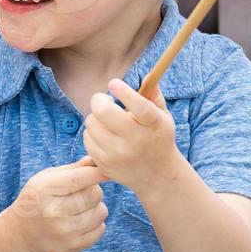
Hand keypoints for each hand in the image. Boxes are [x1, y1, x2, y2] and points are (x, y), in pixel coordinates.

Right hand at [5, 156, 108, 251]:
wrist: (23, 234)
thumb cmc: (37, 199)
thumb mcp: (45, 179)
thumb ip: (72, 169)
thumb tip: (95, 161)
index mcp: (44, 190)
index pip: (78, 179)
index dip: (97, 173)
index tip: (107, 170)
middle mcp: (54, 213)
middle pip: (94, 194)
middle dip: (93, 189)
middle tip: (81, 192)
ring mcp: (64, 232)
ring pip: (101, 211)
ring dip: (95, 207)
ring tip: (80, 207)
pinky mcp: (74, 246)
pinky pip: (101, 229)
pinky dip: (95, 223)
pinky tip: (80, 221)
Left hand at [84, 78, 179, 195]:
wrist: (158, 176)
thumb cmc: (158, 138)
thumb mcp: (163, 117)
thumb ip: (153, 96)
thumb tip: (147, 75)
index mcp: (154, 125)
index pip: (139, 106)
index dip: (124, 92)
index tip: (113, 83)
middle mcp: (136, 141)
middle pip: (105, 112)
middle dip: (99, 100)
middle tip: (105, 101)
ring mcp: (119, 154)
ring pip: (91, 123)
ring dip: (95, 117)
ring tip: (107, 120)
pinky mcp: (105, 164)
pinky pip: (87, 138)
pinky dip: (92, 132)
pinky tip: (103, 135)